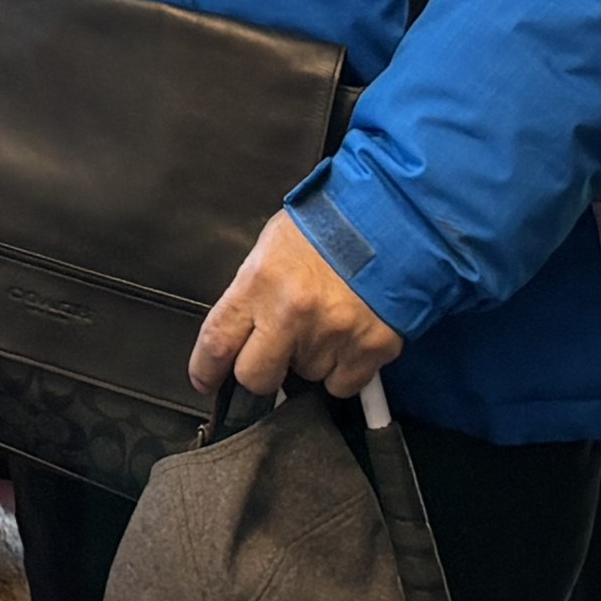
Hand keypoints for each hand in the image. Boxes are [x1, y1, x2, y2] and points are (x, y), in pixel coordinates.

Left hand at [188, 214, 406, 401]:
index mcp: (260, 282)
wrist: (393, 216)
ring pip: (305, 379)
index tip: (206, 380)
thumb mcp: (273, 245)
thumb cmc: (332, 223)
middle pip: (256, 378)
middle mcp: (292, 313)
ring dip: (310, 360)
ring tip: (325, 321)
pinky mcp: (370, 349)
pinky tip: (348, 335)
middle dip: (262, 371)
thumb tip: (238, 331)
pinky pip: (342, 384)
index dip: (206, 370)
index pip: (217, 342)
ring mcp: (333, 334)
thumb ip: (253, 291)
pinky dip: (344, 368)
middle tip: (276, 350)